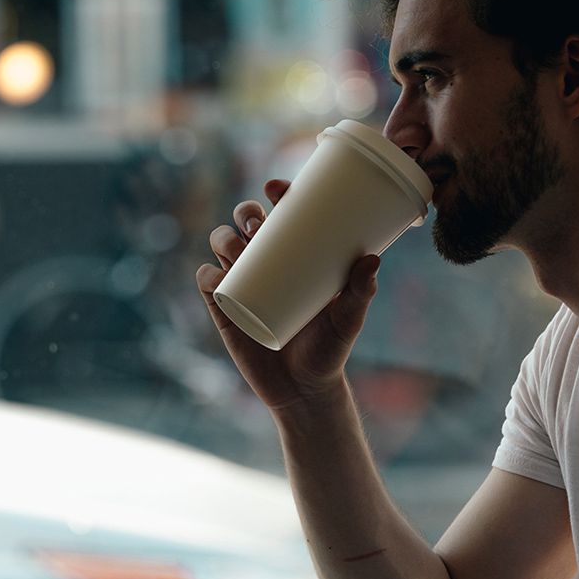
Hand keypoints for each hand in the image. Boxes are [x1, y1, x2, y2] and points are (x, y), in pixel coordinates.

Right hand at [196, 179, 380, 414]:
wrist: (304, 390)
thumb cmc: (329, 349)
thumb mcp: (348, 319)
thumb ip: (360, 292)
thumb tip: (370, 260)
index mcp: (294, 255)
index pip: (282, 214)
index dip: (275, 193)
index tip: (277, 188)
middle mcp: (265, 262)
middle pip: (245, 223)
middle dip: (245, 212)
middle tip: (257, 224)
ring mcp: (241, 283)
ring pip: (222, 246)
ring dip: (223, 238)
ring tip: (238, 249)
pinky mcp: (223, 309)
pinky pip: (207, 283)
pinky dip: (207, 274)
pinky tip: (216, 274)